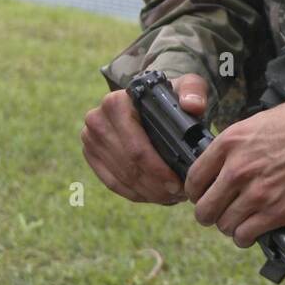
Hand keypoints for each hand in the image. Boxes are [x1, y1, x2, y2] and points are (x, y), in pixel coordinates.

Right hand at [81, 73, 208, 203]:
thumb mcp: (186, 87)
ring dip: (148, 193)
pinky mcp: (90, 154)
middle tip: (179, 195)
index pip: (136, 148)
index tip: (179, 184)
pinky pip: (112, 183)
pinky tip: (155, 196)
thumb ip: (194, 92)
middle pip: (128, 167)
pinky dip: (135, 193)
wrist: (148, 100)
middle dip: (156, 186)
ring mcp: (90, 139)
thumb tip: (193, 106)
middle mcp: (97, 119)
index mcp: (116, 103)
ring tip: (172, 196)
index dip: (158, 171)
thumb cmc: (169, 96)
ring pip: (121, 178)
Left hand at [185, 97, 284, 245]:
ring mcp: (256, 193)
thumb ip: (239, 144)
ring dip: (230, 225)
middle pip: (203, 208)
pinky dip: (245, 236)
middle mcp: (238, 169)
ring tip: (241, 220)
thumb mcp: (261, 122)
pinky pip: (245, 236)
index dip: (197, 190)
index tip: (204, 194)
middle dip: (210, 213)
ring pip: (223, 225)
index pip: (193, 178)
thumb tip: (226, 161)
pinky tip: (252, 230)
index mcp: (230, 142)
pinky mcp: (276, 213)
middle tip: (221, 211)